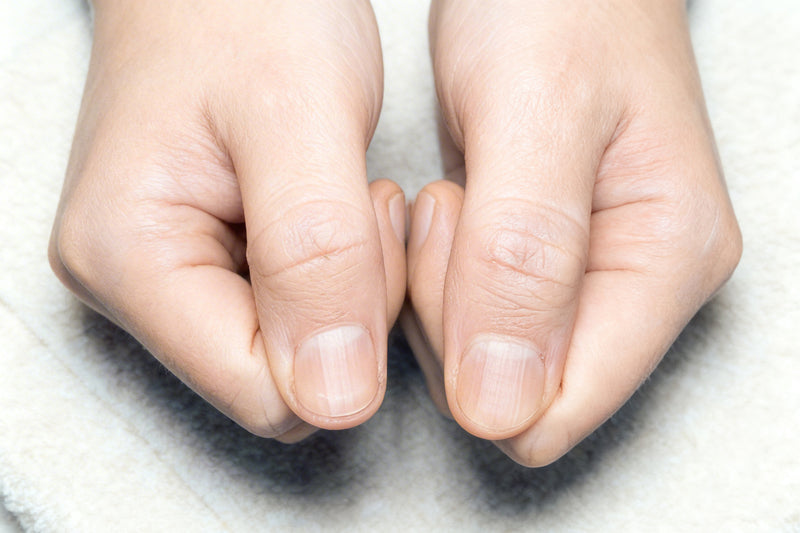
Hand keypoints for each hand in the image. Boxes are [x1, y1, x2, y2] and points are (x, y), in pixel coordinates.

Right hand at [49, 0, 404, 441]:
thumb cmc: (251, 8)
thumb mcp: (299, 113)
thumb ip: (316, 256)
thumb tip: (336, 399)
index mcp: (130, 258)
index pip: (264, 392)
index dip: (344, 332)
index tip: (364, 228)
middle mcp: (131, 285)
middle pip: (276, 383)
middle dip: (347, 308)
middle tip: (356, 204)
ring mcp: (163, 279)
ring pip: (290, 356)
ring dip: (345, 288)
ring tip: (340, 194)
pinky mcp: (202, 265)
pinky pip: (290, 319)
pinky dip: (333, 276)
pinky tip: (326, 208)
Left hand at [403, 0, 741, 464]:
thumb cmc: (555, 5)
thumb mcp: (537, 110)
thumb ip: (524, 258)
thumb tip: (503, 406)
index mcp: (665, 260)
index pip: (559, 409)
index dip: (476, 357)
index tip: (455, 250)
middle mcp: (640, 284)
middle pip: (518, 395)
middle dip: (453, 319)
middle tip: (452, 208)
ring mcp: (595, 278)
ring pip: (489, 365)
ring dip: (440, 295)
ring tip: (453, 198)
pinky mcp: (549, 266)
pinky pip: (473, 324)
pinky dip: (438, 281)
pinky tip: (449, 213)